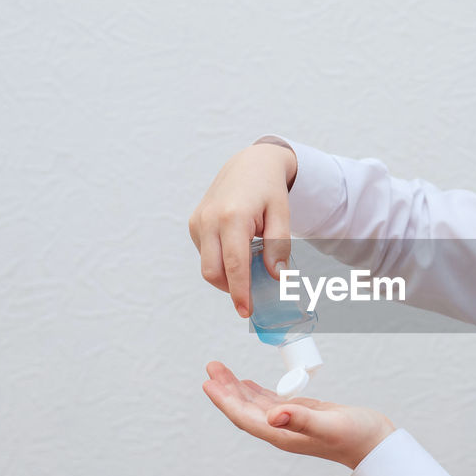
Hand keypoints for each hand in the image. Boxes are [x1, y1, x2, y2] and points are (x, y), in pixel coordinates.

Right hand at [188, 140, 298, 316]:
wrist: (250, 164)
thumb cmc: (269, 189)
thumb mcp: (282, 214)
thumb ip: (278, 246)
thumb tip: (277, 277)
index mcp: (233, 217)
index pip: (234, 264)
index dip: (240, 292)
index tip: (246, 310)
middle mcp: (209, 220)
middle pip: (213, 271)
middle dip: (231, 289)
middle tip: (252, 297)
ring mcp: (198, 222)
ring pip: (207, 266)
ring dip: (226, 276)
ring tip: (249, 266)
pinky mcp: (194, 224)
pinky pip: (205, 255)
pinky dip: (220, 262)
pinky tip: (237, 250)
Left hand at [202, 362, 395, 469]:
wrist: (376, 444)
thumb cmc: (356, 436)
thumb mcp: (328, 424)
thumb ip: (301, 419)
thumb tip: (272, 415)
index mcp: (283, 434)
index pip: (245, 417)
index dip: (225, 401)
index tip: (209, 383)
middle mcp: (282, 430)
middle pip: (245, 410)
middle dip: (226, 390)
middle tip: (212, 367)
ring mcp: (291, 423)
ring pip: (255, 405)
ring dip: (237, 389)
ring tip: (221, 371)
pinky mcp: (301, 415)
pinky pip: (270, 403)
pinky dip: (256, 392)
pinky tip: (248, 384)